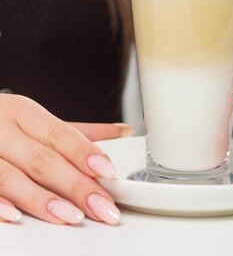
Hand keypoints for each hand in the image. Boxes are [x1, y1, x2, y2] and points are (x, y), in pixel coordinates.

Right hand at [0, 94, 130, 224]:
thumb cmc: (1, 123)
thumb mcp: (34, 119)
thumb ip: (75, 131)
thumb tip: (123, 130)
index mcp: (24, 112)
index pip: (60, 133)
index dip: (85, 153)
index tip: (109, 171)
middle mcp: (2, 129)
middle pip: (42, 159)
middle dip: (76, 185)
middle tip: (102, 206)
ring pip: (12, 176)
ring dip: (42, 200)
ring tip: (71, 216)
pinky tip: (17, 217)